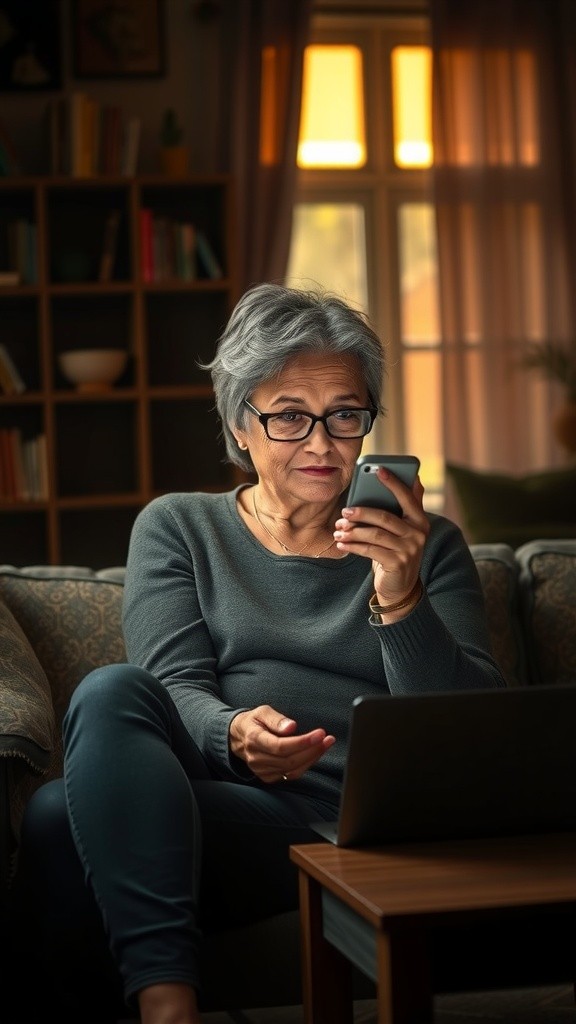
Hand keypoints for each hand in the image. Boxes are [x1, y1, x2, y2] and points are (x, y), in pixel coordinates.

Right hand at [229, 705, 334, 783]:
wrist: (238, 737)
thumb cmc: (254, 721)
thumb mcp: (262, 711)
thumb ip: (276, 719)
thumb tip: (291, 727)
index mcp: (254, 739)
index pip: (280, 746)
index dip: (302, 742)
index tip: (320, 734)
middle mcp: (256, 758)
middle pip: (289, 760)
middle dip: (312, 750)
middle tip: (328, 738)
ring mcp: (261, 770)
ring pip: (292, 770)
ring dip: (312, 758)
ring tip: (326, 744)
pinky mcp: (268, 777)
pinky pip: (291, 776)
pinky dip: (306, 765)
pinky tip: (314, 754)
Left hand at [333, 468, 429, 606]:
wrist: (401, 587)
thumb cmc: (398, 550)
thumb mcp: (406, 529)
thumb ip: (410, 505)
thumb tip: (415, 477)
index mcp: (420, 520)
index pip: (407, 497)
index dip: (393, 482)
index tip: (378, 469)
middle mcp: (418, 534)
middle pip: (384, 517)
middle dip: (361, 512)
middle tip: (344, 511)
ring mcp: (409, 550)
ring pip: (374, 534)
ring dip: (353, 530)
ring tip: (339, 529)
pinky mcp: (397, 563)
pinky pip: (370, 550)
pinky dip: (353, 545)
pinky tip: (342, 542)